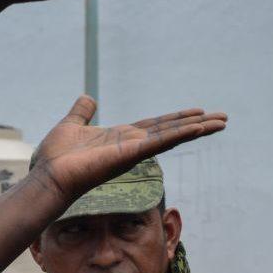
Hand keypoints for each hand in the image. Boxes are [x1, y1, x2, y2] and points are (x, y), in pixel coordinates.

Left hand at [25, 96, 226, 203]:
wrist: (50, 174)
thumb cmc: (56, 157)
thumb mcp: (72, 124)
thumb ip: (82, 112)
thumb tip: (87, 98)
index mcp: (123, 137)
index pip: (157, 126)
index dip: (178, 119)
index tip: (199, 112)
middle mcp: (133, 144)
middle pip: (172, 131)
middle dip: (198, 124)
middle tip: (223, 119)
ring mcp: (134, 151)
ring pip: (173, 136)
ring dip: (199, 128)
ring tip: (222, 122)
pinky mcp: (131, 154)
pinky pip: (161, 142)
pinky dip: (181, 134)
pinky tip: (199, 128)